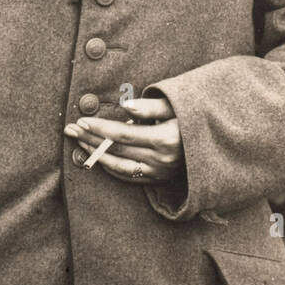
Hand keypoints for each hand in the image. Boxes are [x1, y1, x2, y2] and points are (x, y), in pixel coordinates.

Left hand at [63, 97, 183, 184]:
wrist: (215, 142)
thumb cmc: (193, 116)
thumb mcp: (176, 105)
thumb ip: (151, 106)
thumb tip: (126, 107)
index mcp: (165, 138)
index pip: (122, 134)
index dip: (99, 128)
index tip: (81, 121)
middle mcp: (161, 159)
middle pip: (116, 150)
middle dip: (90, 138)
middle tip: (70, 129)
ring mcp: (159, 172)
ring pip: (118, 166)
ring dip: (95, 154)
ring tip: (79, 142)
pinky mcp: (158, 178)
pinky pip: (128, 176)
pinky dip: (110, 167)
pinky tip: (97, 157)